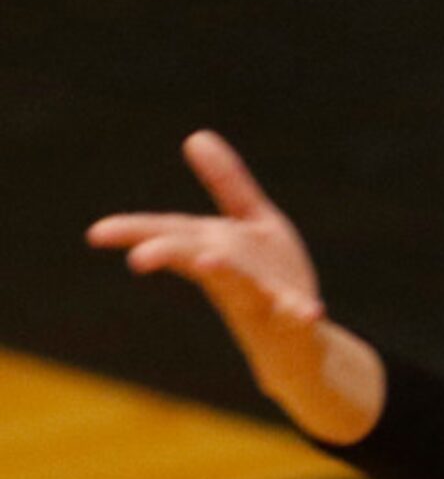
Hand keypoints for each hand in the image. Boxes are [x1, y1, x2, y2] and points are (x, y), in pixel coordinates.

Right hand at [87, 131, 329, 407]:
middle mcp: (232, 276)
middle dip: (170, 253)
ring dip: (225, 274)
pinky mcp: (294, 320)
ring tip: (209, 261)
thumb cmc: (267, 277)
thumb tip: (196, 135)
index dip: (136, 232)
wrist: (297, 343)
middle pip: (196, 259)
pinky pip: (297, 318)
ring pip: (241, 287)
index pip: (172, 235)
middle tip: (138, 256)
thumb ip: (227, 183)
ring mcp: (262, 300)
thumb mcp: (252, 222)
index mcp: (216, 248)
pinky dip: (301, 314)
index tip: (96, 233)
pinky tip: (312, 313)